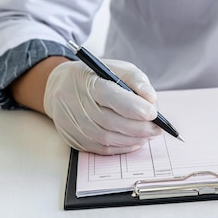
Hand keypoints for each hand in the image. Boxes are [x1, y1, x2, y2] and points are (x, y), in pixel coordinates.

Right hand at [43, 59, 162, 154]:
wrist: (59, 86)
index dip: (135, 108)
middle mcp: (77, 104)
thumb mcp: (116, 68)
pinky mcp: (74, 138)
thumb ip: (136, 81)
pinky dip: (121, 148)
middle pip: (110, 122)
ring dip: (132, 139)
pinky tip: (135, 142)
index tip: (153, 113)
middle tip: (157, 129)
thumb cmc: (95, 76)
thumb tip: (151, 99)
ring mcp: (73, 124)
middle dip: (138, 128)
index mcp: (88, 83)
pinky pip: (100, 149)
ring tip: (149, 135)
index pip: (112, 97)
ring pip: (106, 138)